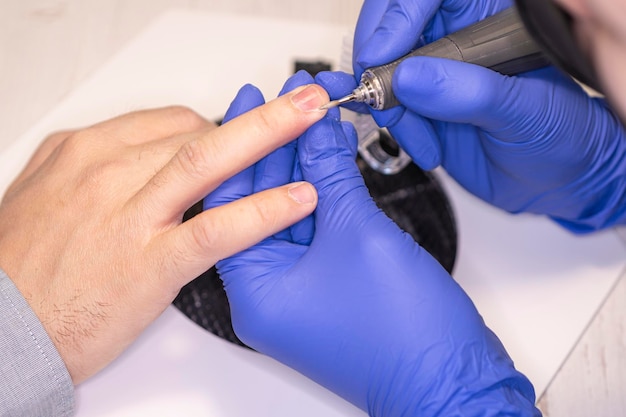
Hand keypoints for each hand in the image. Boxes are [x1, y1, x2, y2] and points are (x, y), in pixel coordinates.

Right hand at [0, 84, 327, 383]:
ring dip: (269, 138)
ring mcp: (131, 215)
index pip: (171, 123)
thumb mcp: (43, 196)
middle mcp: (108, 172)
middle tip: (302, 101)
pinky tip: (298, 200)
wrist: (5, 330)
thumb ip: (89, 169)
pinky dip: (261, 211)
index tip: (248, 133)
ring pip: (209, 163)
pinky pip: (215, 229)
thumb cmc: (22, 269)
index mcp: (85, 152)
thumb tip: (128, 153)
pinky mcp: (149, 262)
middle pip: (198, 132)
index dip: (220, 127)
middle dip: (258, 116)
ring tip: (314, 123)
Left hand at [209, 72, 539, 415]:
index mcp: (256, 293)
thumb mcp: (359, 236)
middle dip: (278, 147)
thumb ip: (331, 176)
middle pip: (259, 203)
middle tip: (288, 98)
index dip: (244, 143)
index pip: (232, 202)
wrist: (451, 380)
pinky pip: (314, 229)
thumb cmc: (404, 334)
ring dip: (303, 164)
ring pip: (290, 212)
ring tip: (310, 114)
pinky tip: (328, 153)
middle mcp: (269, 295)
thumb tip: (315, 130)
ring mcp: (298, 291)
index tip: (253, 100)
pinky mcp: (325, 286)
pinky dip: (323, 191)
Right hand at [317, 0, 625, 230]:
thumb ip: (471, 92)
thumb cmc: (560, 135)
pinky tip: (420, 144)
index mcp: (491, 20)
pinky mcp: (422, 106)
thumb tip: (410, 77)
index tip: (383, 53)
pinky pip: (388, 105)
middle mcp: (458, 40)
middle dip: (379, 59)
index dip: (399, 15)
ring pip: (385, 69)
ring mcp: (436, 74)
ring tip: (420, 137)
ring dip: (389, 105)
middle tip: (379, 93)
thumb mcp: (525, 111)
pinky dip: (392, 125)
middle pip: (395, 25)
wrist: (555, 181)